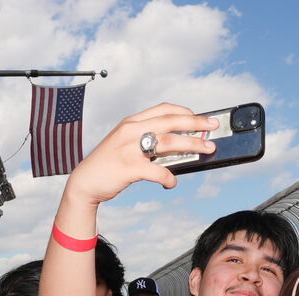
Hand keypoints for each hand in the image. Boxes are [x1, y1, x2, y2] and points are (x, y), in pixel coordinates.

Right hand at [64, 103, 218, 207]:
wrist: (85, 182)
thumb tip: (177, 149)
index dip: (184, 112)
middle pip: (170, 122)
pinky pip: (158, 171)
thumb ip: (147, 143)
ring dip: (192, 145)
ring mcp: (130, 148)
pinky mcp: (129, 167)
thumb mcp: (127, 146)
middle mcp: (131, 130)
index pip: (163, 109)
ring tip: (208, 149)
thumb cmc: (110, 166)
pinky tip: (172, 183)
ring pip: (169, 142)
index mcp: (132, 122)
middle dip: (195, 123)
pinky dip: (169, 178)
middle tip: (213, 127)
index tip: (200, 118)